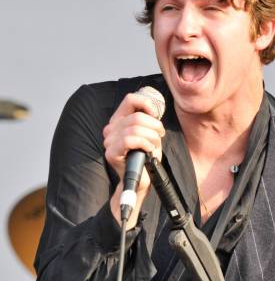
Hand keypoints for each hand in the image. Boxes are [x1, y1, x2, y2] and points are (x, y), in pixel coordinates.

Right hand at [103, 92, 165, 225]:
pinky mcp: (111, 153)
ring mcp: (109, 141)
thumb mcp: (150, 134)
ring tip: (154, 146)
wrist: (141, 181)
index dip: (147, 104)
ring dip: (151, 137)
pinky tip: (148, 150)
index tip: (156, 115)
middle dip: (154, 126)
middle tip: (159, 136)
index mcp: (119, 120)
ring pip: (135, 128)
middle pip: (137, 116)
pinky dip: (144, 143)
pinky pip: (130, 140)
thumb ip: (148, 120)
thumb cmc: (146, 157)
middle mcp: (111, 129)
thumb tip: (153, 109)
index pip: (130, 99)